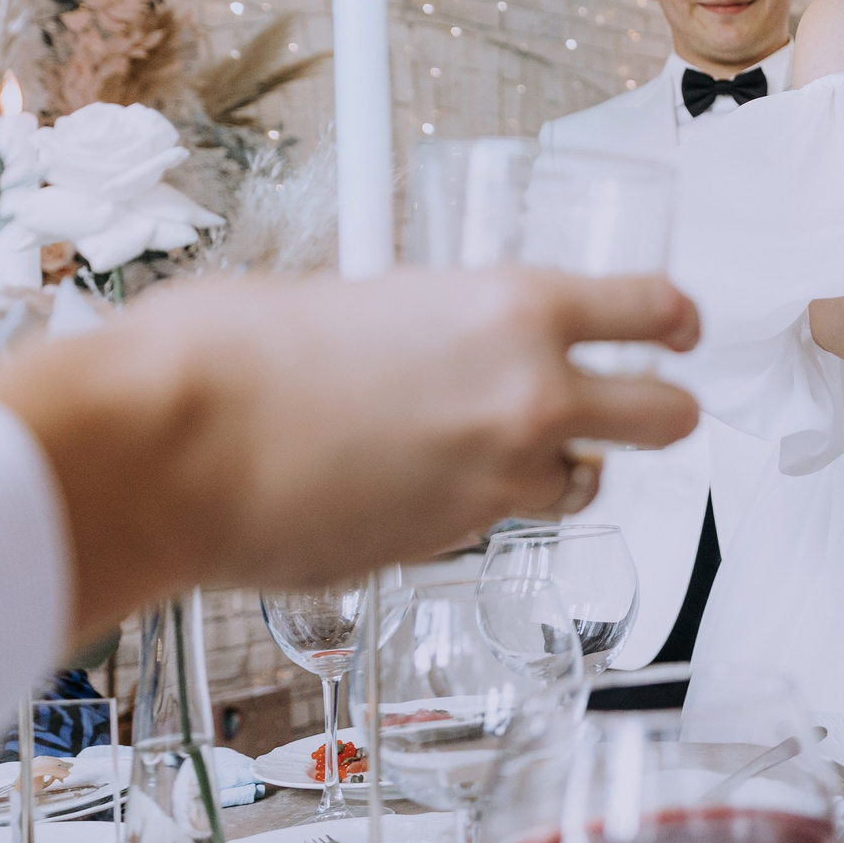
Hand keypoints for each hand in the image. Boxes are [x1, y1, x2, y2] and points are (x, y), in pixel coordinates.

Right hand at [0, 267, 703, 633]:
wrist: (164, 451)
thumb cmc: (229, 354)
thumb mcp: (357, 294)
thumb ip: (431, 320)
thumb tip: (435, 337)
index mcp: (514, 308)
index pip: (654, 309)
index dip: (675, 321)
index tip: (680, 329)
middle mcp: (531, 396)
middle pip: (670, 416)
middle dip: (657, 410)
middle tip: (634, 406)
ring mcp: (499, 482)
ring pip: (587, 484)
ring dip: (560, 469)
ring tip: (496, 449)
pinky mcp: (453, 548)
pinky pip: (500, 525)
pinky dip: (480, 509)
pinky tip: (419, 487)